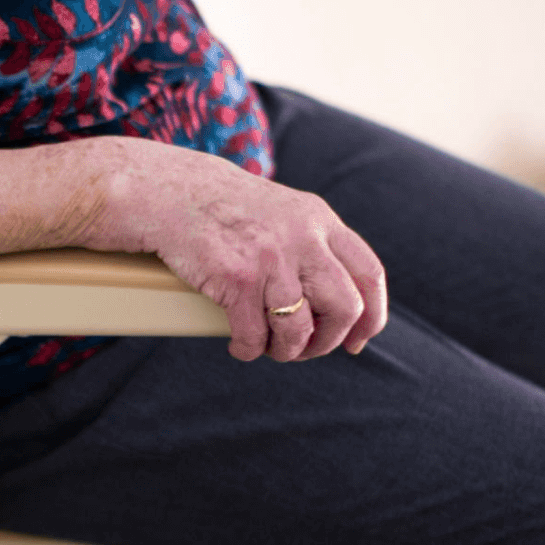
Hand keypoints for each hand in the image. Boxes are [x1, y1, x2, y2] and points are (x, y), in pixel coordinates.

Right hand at [86, 139, 387, 362]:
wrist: (172, 193)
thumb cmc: (227, 211)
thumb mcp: (285, 214)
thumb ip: (316, 246)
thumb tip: (342, 302)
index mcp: (321, 220)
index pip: (369, 275)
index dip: (371, 316)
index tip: (357, 340)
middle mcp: (303, 237)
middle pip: (345, 308)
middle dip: (327, 341)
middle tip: (306, 349)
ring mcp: (270, 258)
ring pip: (299, 330)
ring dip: (286, 351)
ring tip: (270, 348)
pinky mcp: (236, 278)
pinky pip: (254, 335)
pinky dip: (249, 350)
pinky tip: (241, 346)